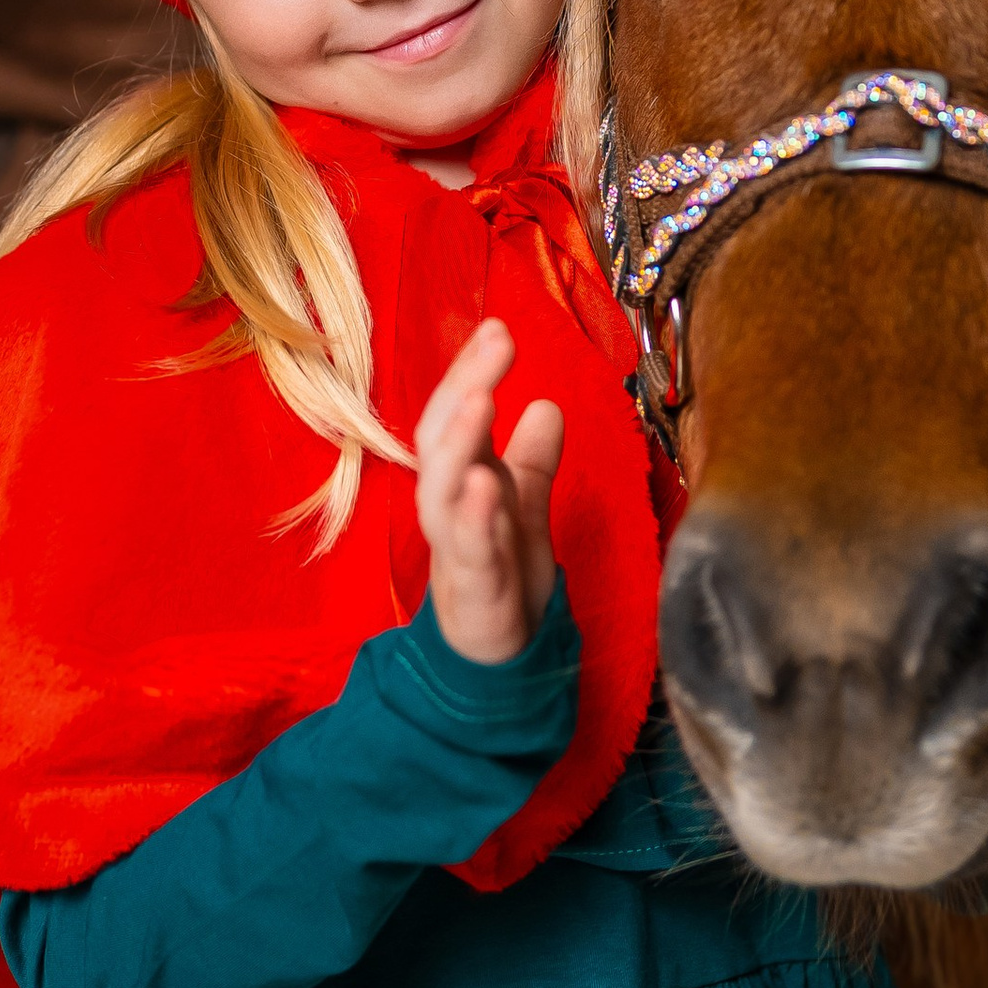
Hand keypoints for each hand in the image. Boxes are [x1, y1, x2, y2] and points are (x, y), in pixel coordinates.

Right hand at [414, 319, 563, 664]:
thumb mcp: (524, 506)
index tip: (497, 327)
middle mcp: (449, 508)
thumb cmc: (505, 575)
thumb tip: (546, 403)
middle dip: (464, 389)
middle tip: (495, 343)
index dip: (472, 371)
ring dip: (460, 444)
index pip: (456, 415)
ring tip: (483, 399)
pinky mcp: (475, 592)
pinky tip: (485, 486)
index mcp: (460, 480)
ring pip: (441, 491)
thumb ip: (532, 460)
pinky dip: (475, 518)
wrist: (496, 661)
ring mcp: (457, 549)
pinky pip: (470, 551)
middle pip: (441, 440)